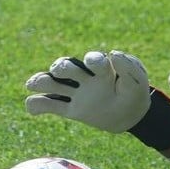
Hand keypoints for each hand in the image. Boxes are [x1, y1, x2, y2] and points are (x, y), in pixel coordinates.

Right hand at [25, 50, 150, 132]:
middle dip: (62, 68)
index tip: (93, 62)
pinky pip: (49, 105)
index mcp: (103, 69)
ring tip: (32, 84)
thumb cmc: (134, 95)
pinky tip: (31, 108)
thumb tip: (113, 53)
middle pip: (67, 68)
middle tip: (60, 71)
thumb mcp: (138, 84)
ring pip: (53, 84)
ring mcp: (76, 93)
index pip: (93, 60)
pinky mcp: (70, 109)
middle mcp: (85, 77)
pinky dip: (36, 105)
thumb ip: (129, 69)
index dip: (92, 60)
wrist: (130, 115)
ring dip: (41, 81)